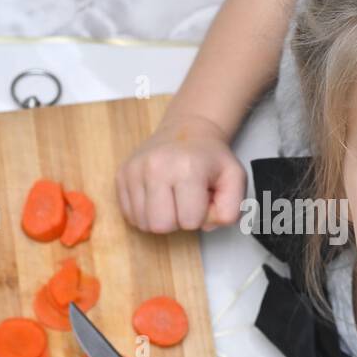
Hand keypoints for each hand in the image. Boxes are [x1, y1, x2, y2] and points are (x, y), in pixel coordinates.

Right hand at [115, 112, 246, 233]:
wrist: (187, 131)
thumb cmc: (211, 158)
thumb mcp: (235, 179)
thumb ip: (231, 209)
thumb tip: (205, 224)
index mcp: (188, 168)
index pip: (189, 222)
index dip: (199, 217)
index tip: (201, 198)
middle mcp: (156, 167)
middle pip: (160, 226)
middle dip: (176, 221)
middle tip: (185, 202)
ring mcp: (135, 170)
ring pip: (142, 223)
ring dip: (159, 218)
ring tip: (171, 197)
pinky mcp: (121, 174)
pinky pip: (129, 215)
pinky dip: (145, 213)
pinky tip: (157, 197)